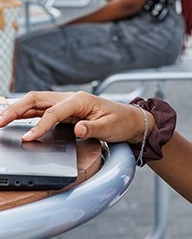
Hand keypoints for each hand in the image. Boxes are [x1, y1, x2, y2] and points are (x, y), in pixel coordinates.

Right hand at [0, 91, 151, 143]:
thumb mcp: (110, 127)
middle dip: (16, 109)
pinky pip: (42, 111)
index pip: (53, 112)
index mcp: (81, 100)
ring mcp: (67, 104)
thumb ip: (92, 128)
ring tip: (1, 121)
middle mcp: (71, 99)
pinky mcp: (66, 111)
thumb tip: (78, 130)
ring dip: (18, 110)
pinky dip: (27, 115)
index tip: (28, 139)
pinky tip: (17, 121)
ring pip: (37, 103)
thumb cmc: (122, 122)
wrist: (131, 120)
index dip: (39, 125)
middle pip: (38, 100)